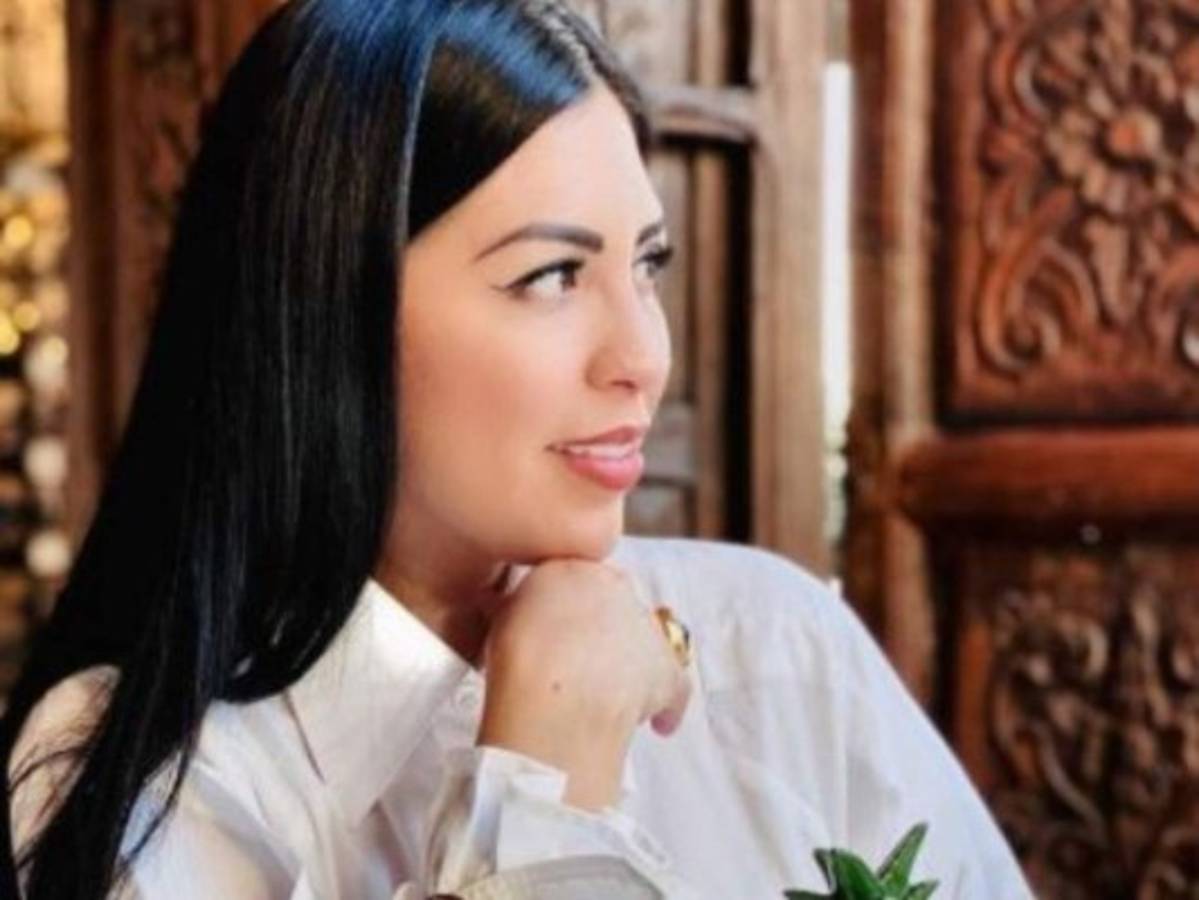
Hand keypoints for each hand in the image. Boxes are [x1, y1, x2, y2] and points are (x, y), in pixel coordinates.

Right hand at [476, 558, 691, 810]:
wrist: (554, 695)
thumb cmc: (519, 657)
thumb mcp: (500, 617)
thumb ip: (510, 604)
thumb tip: (496, 603)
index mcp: (574, 567)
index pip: (575, 578)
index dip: (564, 608)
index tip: (552, 631)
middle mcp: (616, 587)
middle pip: (612, 605)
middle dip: (599, 630)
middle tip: (574, 663)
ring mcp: (646, 627)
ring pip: (643, 641)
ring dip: (630, 664)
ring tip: (603, 697)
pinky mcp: (666, 669)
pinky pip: (674, 685)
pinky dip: (668, 705)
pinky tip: (659, 726)